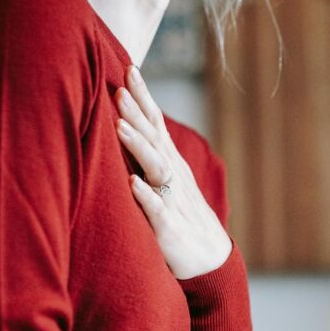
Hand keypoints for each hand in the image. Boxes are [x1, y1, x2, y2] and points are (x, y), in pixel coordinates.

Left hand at [116, 65, 231, 279]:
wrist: (211, 263)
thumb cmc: (180, 217)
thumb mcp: (164, 182)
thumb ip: (147, 155)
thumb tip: (123, 123)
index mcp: (169, 162)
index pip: (156, 122)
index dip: (143, 96)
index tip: (128, 67)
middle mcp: (173, 175)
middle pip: (154, 137)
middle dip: (137, 112)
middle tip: (118, 87)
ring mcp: (173, 200)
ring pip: (155, 168)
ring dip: (138, 146)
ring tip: (119, 126)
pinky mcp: (169, 230)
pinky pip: (157, 210)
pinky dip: (146, 196)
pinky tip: (133, 184)